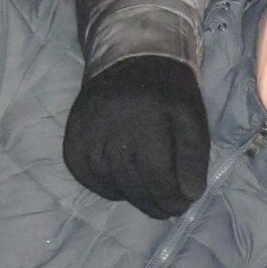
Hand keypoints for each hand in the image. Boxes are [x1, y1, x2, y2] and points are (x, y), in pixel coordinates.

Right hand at [63, 56, 211, 218]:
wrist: (126, 57)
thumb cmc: (165, 89)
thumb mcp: (191, 115)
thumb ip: (194, 156)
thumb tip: (189, 195)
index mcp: (144, 120)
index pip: (156, 176)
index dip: (171, 198)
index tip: (182, 206)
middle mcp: (110, 129)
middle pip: (133, 185)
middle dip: (154, 203)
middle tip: (168, 209)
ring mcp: (86, 136)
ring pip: (111, 184)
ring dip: (132, 197)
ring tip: (149, 196)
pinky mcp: (72, 141)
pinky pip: (88, 178)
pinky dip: (107, 188)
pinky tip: (123, 185)